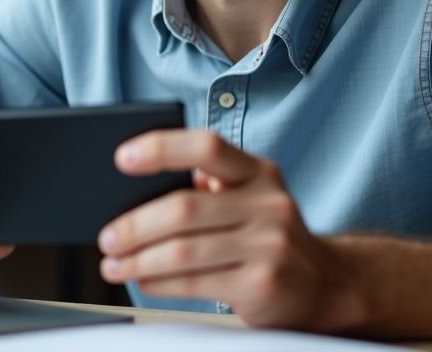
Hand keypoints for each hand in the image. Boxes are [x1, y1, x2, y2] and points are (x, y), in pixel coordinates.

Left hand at [97, 130, 350, 328]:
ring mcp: (269, 245)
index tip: (122, 158)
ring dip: (139, 260)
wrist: (324, 284)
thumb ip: (208, 188)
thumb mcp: (250, 198)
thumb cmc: (268, 236)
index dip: (162, 148)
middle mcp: (268, 204)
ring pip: (184, 250)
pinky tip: (144, 281)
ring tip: (115, 264)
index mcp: (259, 172)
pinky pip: (196, 283)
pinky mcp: (263, 284)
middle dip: (134, 225)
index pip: (207, 147)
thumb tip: (138, 193)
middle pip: (184, 208)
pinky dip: (160, 283)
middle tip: (107, 238)